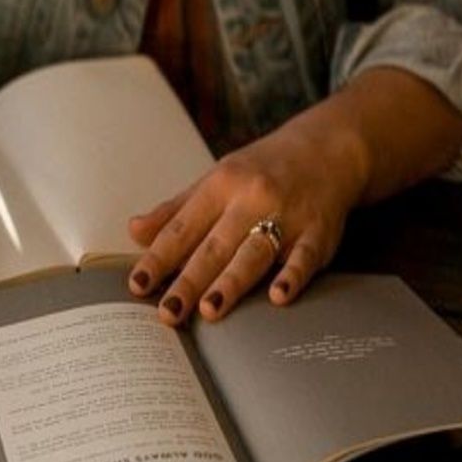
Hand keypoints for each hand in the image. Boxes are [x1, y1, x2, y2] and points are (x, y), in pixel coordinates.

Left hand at [126, 67, 461, 325]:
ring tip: (210, 310)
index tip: (137, 285)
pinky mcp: (318, 232)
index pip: (182, 228)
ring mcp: (287, 216)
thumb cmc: (262, 171)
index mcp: (221, 186)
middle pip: (214, 246)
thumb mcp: (215, 180)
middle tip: (168, 312)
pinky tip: (279, 297)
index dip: (158, 257)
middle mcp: (252, 199)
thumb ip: (175, 210)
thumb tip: (135, 231)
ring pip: (254, 253)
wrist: (327, 150)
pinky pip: (304, 256)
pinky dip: (293, 276)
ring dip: (232, 282)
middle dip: (189, 281)